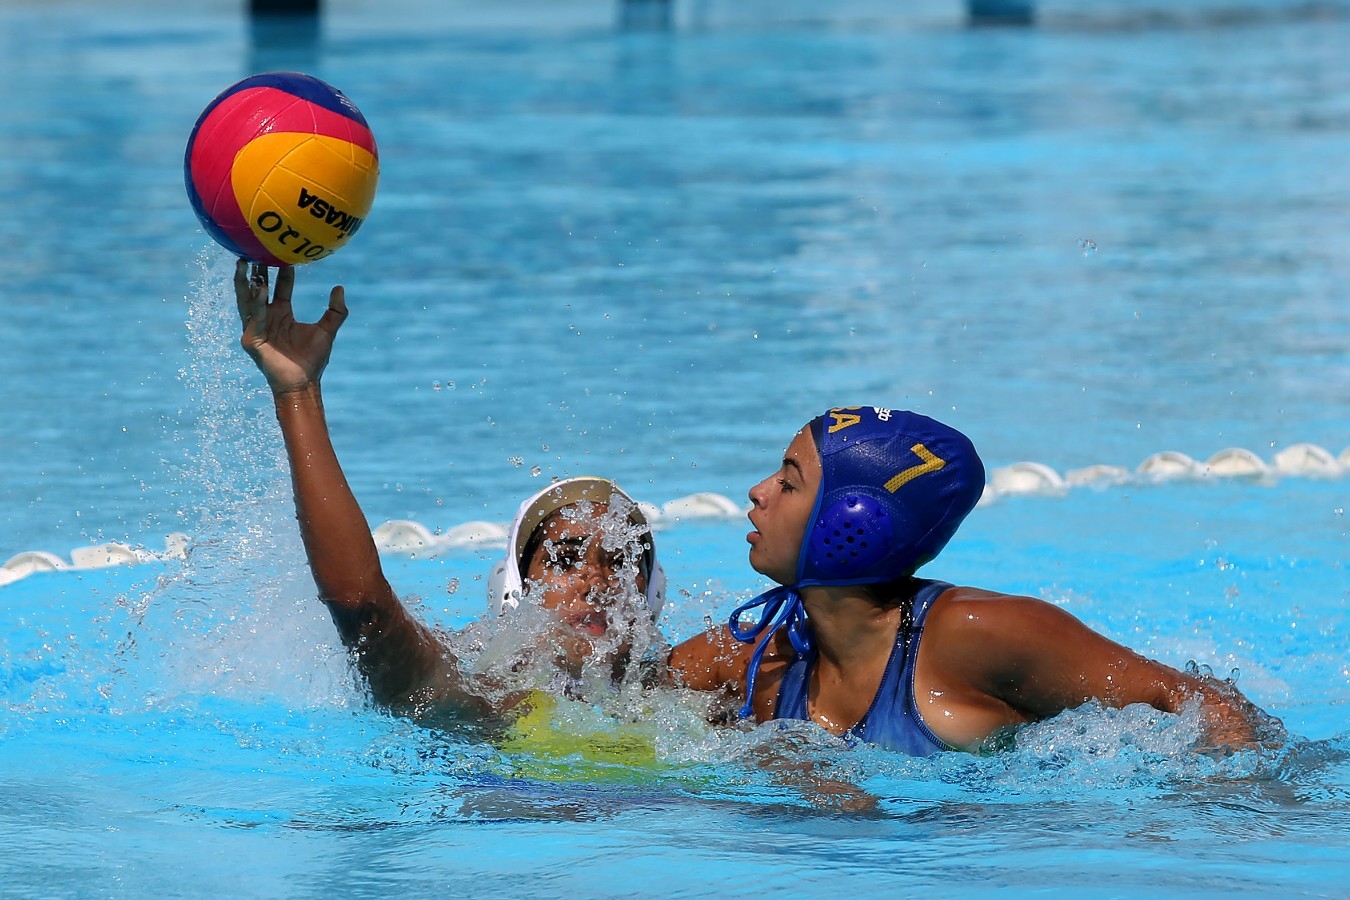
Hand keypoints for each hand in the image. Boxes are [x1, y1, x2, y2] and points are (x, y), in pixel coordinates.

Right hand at [235, 260, 348, 394]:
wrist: (304, 383)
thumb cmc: (313, 360)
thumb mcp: (327, 330)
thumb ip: (336, 311)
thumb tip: (340, 288)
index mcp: (281, 314)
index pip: (280, 288)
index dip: (282, 272)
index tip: (285, 254)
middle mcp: (266, 318)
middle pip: (257, 289)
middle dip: (256, 271)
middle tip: (254, 249)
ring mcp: (256, 328)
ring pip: (247, 300)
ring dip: (245, 282)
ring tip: (244, 262)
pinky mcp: (251, 340)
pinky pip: (253, 318)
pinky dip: (256, 304)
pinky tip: (258, 289)